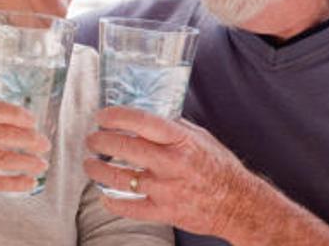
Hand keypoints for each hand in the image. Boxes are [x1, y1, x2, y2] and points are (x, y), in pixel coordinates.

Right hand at [0, 99, 50, 205]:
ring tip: (42, 164)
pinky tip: (29, 182)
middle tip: (45, 143)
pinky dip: (16, 182)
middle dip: (29, 139)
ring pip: (3, 158)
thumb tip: (20, 119)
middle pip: (4, 134)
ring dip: (27, 162)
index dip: (17, 114)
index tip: (32, 120)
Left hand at [83, 106, 249, 237]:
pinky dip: (113, 204)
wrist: (239, 204)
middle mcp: (171, 163)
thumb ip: (173, 126)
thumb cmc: (219, 167)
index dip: (116, 117)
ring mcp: (166, 189)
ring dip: (99, 171)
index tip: (101, 116)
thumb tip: (146, 117)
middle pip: (124, 148)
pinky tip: (103, 197)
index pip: (141, 122)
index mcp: (181, 140)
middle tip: (91, 139)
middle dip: (100, 141)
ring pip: (121, 178)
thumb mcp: (200, 137)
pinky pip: (131, 208)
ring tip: (90, 164)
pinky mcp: (165, 212)